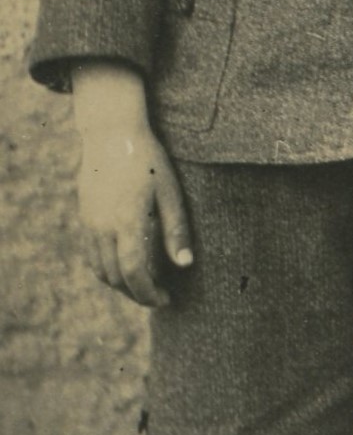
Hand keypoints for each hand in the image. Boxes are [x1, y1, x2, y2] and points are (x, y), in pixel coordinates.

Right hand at [71, 62, 192, 308]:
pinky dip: (108, 268)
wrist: (111, 134)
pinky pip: (92, 255)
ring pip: (100, 269)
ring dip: (122, 284)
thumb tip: (185, 264)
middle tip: (161, 296)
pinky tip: (128, 264)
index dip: (148, 294)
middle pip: (115, 277)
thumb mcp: (170, 192)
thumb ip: (176, 230)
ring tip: (147, 283)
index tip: (166, 300)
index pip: (133, 273)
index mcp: (127, 221)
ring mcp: (89, 223)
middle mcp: (103, 226)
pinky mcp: (84, 217)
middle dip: (137, 293)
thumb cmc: (148, 160)